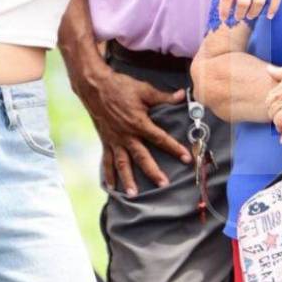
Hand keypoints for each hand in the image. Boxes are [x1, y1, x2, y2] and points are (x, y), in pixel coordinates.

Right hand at [68, 61, 188, 195]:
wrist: (95, 87)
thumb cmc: (120, 87)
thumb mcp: (144, 90)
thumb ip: (163, 97)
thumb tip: (181, 96)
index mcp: (139, 123)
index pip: (160, 139)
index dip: (175, 148)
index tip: (187, 158)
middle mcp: (127, 135)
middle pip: (142, 157)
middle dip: (153, 171)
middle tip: (163, 184)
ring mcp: (115, 140)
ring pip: (123, 163)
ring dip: (128, 179)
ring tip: (134, 194)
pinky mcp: (106, 141)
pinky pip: (107, 160)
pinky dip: (109, 174)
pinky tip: (112, 187)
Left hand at [218, 0, 281, 22]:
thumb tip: (227, 7)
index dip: (224, 10)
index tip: (225, 18)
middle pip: (244, 1)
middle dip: (240, 14)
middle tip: (239, 18)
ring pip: (260, 1)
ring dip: (254, 13)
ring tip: (251, 16)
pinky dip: (273, 8)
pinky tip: (269, 15)